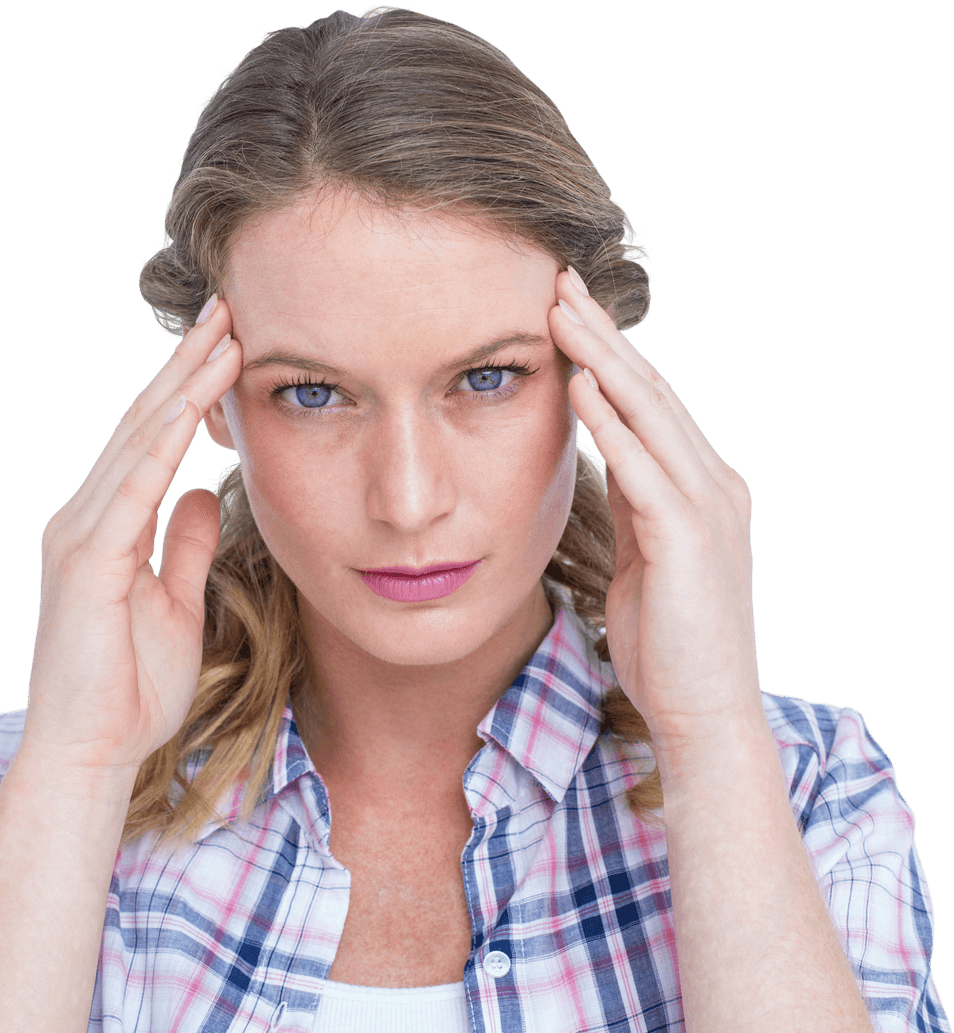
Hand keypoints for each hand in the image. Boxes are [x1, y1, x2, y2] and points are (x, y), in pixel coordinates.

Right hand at [21, 296, 240, 772]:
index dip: (192, 390)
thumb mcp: (176, 600)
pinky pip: (131, 489)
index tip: (232, 344)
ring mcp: (82, 534)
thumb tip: (208, 494)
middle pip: (145, 424)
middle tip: (227, 309)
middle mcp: (88, 517)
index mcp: (110, 525)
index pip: (155, 441)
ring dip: (182, 385)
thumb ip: (186, 544)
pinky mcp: (87, 560)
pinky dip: (162, 442)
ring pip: (138, 442)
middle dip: (188, 366)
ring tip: (223, 334)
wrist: (93, 751)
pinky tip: (191, 403)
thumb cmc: (133, 685)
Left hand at [549, 267, 759, 743]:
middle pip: (652, 392)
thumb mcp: (644, 558)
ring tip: (560, 311)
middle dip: (605, 336)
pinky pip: (643, 466)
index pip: (651, 406)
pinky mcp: (689, 537)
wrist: (704, 713)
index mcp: (703, 489)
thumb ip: (631, 505)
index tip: (568, 315)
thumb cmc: (669, 643)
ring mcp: (708, 508)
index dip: (610, 356)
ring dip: (603, 358)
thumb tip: (601, 459)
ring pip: (651, 413)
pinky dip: (610, 422)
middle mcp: (715, 485)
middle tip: (560, 284)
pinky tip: (578, 384)